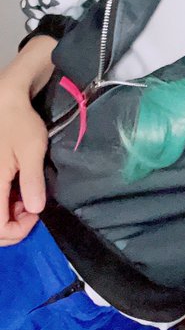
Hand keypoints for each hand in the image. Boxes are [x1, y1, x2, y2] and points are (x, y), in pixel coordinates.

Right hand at [0, 84, 47, 244]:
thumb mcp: (32, 151)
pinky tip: (15, 188)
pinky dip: (2, 200)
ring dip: (6, 212)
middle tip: (30, 206)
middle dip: (12, 224)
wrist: (3, 98)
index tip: (35, 214)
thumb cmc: (18, 121)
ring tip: (24, 196)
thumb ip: (32, 182)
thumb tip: (35, 209)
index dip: (18, 230)